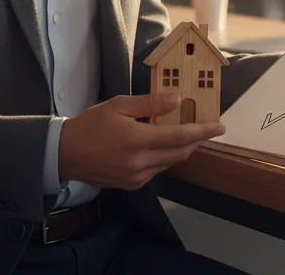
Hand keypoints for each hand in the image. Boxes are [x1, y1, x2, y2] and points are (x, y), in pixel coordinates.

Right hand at [58, 93, 223, 190]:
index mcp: (137, 140)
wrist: (64, 154)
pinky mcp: (132, 184)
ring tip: (186, 134)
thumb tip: (177, 100)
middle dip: (196, 140)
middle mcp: (140, 162)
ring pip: (170, 162)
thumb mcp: (119, 105)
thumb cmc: (91, 125)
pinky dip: (164, 157)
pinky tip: (161, 146)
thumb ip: (150, 103)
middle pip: (180, 152)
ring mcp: (136, 177)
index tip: (220, 126)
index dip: (203, 131)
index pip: (180, 136)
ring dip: (181, 149)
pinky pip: (157, 170)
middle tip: (207, 128)